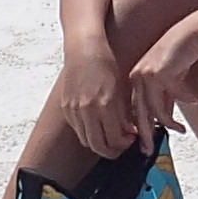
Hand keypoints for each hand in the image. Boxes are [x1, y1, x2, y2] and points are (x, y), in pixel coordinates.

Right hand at [51, 34, 130, 156]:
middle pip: (98, 146)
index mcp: (104, 104)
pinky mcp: (66, 108)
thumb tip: (129, 133)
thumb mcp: (120, 88)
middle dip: (112, 151)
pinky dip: (88, 133)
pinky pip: (78, 129)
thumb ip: (124, 114)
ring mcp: (73, 109)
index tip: (131, 139)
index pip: (114, 139)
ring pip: (86, 140)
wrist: (83, 48)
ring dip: (99, 143)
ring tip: (110, 137)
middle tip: (121, 146)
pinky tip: (97, 125)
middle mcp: (86, 110)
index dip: (125, 144)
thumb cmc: (104, 62)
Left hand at [122, 30, 197, 150]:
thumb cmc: (179, 56)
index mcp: (135, 80)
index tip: (143, 144)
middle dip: (145, 134)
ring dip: (169, 122)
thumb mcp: (169, 81)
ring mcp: (146, 75)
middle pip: (138, 113)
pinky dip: (183, 102)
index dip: (138, 129)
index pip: (133, 110)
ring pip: (154, 110)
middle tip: (148, 150)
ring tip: (180, 130)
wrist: (189, 34)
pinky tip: (194, 101)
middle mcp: (137, 77)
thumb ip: (164, 100)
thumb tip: (164, 121)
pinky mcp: (160, 73)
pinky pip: (172, 97)